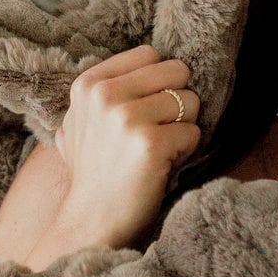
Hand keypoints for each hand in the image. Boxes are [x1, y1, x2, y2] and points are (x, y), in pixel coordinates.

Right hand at [49, 44, 199, 248]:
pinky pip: (195, 133)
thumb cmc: (94, 172)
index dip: (158, 82)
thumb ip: (105, 91)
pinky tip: (162, 167)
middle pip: (177, 72)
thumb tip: (150, 59)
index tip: (145, 110)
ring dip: (183, 129)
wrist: (89, 221)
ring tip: (157, 151)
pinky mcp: (152, 144)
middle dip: (177, 102)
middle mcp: (106, 95)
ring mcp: (128, 118)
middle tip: (156, 132)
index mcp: (89, 84)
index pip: (150, 55)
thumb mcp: (81, 121)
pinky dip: (186, 152)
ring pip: (191, 102)